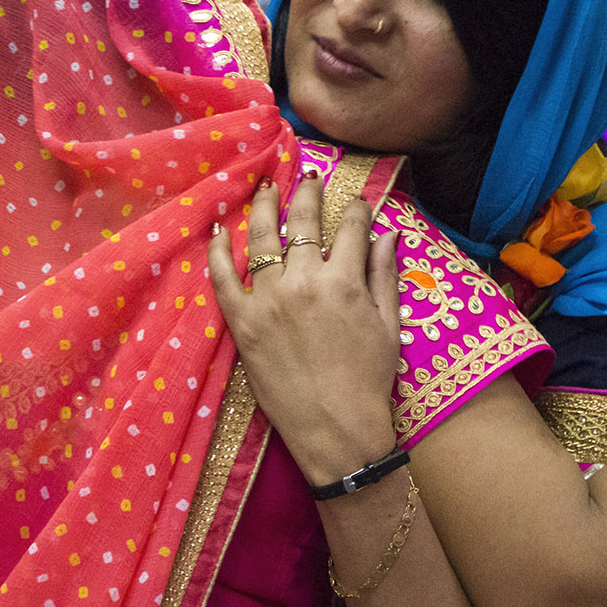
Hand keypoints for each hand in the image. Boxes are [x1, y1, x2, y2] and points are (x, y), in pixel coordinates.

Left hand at [206, 174, 400, 484]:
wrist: (337, 431)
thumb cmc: (369, 382)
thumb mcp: (388, 325)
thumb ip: (383, 275)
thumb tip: (387, 233)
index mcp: (344, 281)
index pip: (350, 227)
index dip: (356, 208)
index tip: (356, 201)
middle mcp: (303, 282)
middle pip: (302, 222)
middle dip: (307, 192)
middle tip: (308, 175)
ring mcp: (268, 302)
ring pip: (262, 239)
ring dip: (264, 206)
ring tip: (265, 186)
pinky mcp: (242, 324)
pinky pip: (223, 279)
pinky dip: (219, 251)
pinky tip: (220, 229)